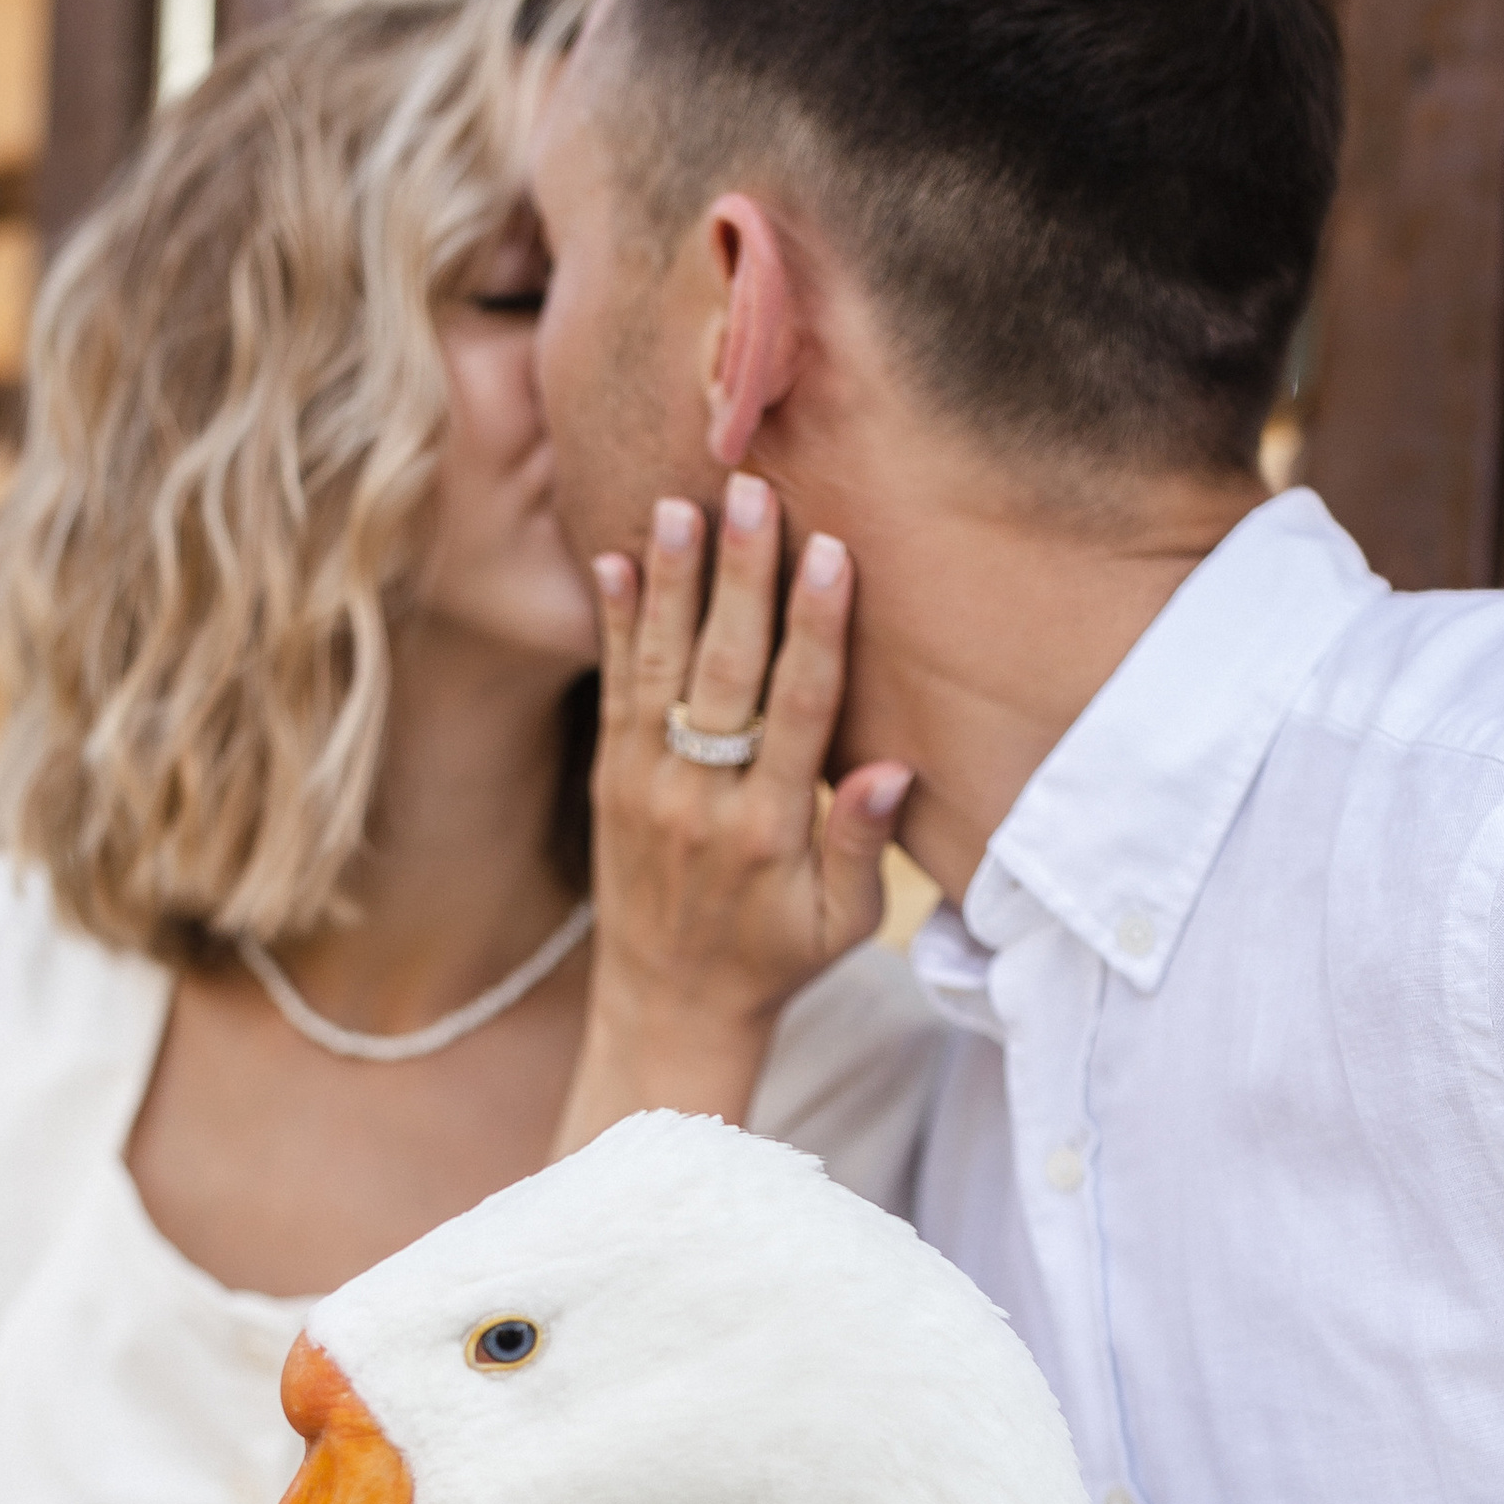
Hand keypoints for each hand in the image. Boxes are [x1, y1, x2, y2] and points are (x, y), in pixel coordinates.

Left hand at [557, 478, 910, 1147]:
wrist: (668, 1008)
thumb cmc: (776, 960)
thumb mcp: (842, 927)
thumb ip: (862, 847)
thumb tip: (893, 769)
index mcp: (768, 833)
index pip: (798, 711)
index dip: (816, 630)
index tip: (830, 554)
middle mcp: (701, 801)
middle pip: (725, 672)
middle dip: (740, 580)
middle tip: (751, 494)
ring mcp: (646, 787)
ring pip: (660, 669)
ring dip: (672, 583)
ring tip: (679, 503)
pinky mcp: (609, 780)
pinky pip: (613, 690)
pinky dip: (616, 625)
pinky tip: (617, 560)